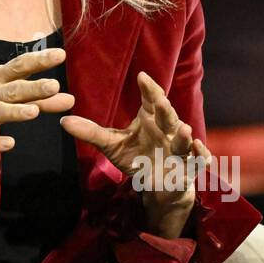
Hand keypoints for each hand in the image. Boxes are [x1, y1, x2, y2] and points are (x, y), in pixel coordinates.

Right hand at [0, 48, 74, 171]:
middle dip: (33, 88)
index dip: (39, 60)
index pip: (18, 66)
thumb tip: (63, 93)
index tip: (60, 55)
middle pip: (12, 90)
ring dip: (14, 112)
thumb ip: (28, 93)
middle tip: (55, 85)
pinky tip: (9, 145)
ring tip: (33, 112)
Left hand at [61, 71, 208, 211]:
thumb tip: (63, 120)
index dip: (149, 88)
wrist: (159, 186)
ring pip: (184, 139)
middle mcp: (168, 130)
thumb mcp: (112, 146)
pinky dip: (200, 154)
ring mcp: (180, 148)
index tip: (142, 76)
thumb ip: (91, 132)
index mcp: (151, 119)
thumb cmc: (137, 158)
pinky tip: (198, 149)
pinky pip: (199, 160)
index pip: (152, 100)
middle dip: (166, 109)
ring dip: (185, 135)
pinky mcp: (189, 167)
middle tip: (160, 100)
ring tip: (184, 129)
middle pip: (168, 116)